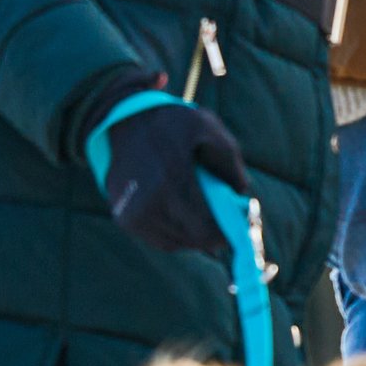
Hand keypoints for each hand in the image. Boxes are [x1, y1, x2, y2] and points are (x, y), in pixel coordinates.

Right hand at [90, 99, 252, 258]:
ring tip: (203, 216)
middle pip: (193, 240)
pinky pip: (159, 240)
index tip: (236, 229)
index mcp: (172, 179)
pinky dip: (175, 233)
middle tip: (223, 222)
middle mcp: (149, 201)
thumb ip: (230, 162)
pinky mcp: (124, 218)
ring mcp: (133, 213)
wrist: (125, 122)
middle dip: (212, 234)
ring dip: (193, 234)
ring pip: (176, 243)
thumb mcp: (208, 128)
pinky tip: (182, 215)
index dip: (225, 235)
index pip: (205, 231)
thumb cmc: (172, 124)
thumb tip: (241, 194)